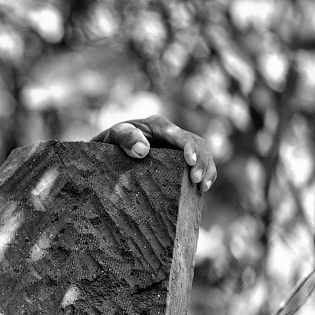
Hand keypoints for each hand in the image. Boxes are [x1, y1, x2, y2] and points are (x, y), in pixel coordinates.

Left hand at [92, 115, 217, 191]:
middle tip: (196, 180)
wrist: (107, 154)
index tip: (189, 162)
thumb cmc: (110, 142)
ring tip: (203, 187)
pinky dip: (205, 175)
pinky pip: (198, 165)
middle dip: (201, 161)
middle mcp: (172, 135)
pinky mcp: (179, 161)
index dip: (189, 147)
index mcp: (159, 125)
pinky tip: (202, 189)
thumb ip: (125, 138)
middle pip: (197, 144)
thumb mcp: (113, 136)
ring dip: (207, 169)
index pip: (180, 135)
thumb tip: (143, 149)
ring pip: (203, 154)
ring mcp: (178, 147)